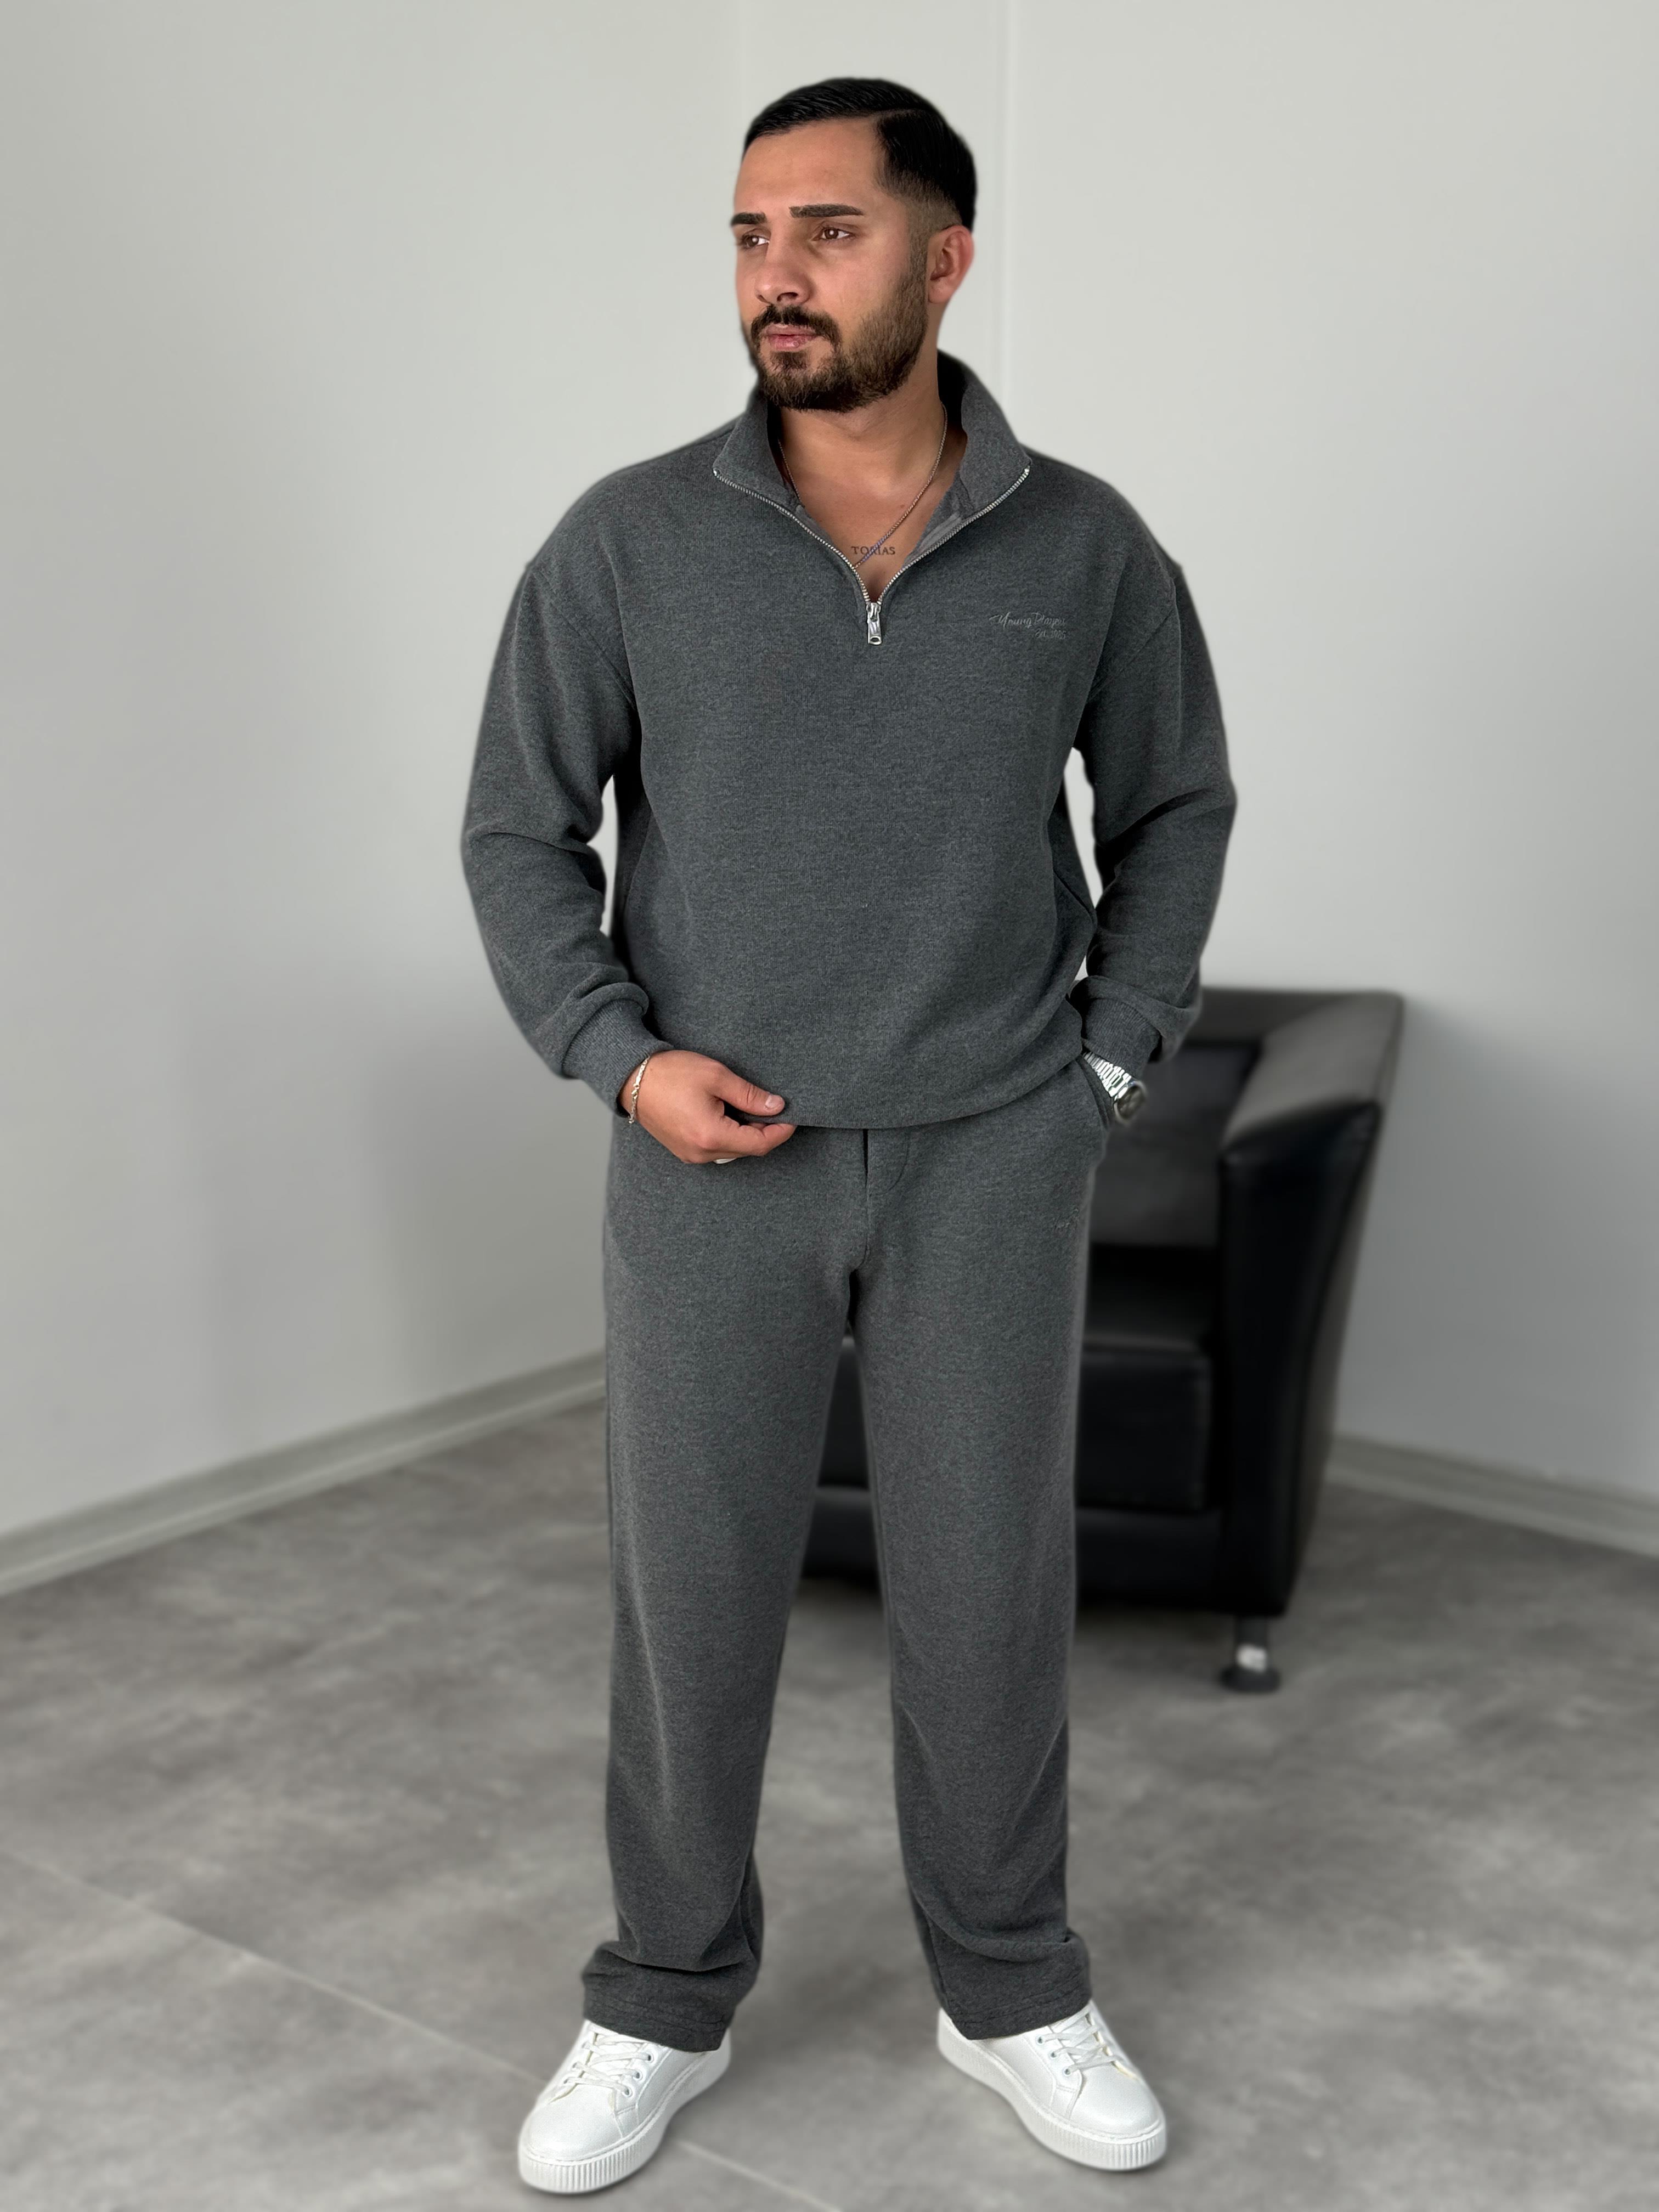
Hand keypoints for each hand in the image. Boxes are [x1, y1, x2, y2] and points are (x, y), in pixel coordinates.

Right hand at [618, 1050, 796, 1162]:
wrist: (633, 1078)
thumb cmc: (672, 1073)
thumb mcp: (716, 1076)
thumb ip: (749, 1095)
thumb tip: (776, 1107)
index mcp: (711, 1136)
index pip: (759, 1144)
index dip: (780, 1132)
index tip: (792, 1117)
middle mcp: (701, 1152)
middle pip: (747, 1149)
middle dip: (765, 1131)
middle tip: (773, 1107)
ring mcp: (691, 1155)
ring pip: (733, 1151)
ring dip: (747, 1133)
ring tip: (749, 1108)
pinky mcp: (684, 1151)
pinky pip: (717, 1149)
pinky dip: (730, 1135)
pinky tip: (730, 1115)